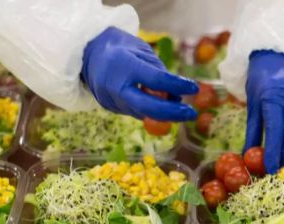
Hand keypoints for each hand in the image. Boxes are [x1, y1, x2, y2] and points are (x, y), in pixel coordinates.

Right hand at [81, 27, 197, 120]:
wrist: (88, 53)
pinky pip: (135, 112)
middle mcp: (115, 85)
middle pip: (147, 107)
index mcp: (125, 65)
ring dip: (162, 111)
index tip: (195, 88)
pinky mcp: (109, 107)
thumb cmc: (121, 49)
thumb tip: (177, 97)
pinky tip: (153, 100)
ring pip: (142, 113)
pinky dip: (149, 109)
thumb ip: (159, 73)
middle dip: (172, 113)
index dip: (178, 86)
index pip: (156, 80)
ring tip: (174, 102)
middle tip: (191, 114)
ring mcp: (110, 99)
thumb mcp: (142, 53)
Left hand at [244, 50, 283, 173]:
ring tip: (279, 157)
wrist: (280, 51)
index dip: (273, 150)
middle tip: (275, 166)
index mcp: (274, 96)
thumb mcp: (253, 102)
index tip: (269, 168)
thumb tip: (248, 155)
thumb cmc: (261, 77)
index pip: (275, 129)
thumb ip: (253, 130)